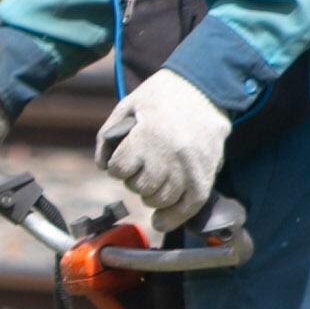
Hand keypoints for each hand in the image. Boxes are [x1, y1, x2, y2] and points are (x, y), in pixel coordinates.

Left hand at [95, 70, 230, 232]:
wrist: (205, 88)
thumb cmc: (162, 96)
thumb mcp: (128, 105)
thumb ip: (108, 135)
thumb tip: (102, 164)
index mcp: (148, 136)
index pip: (120, 169)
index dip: (117, 166)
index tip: (122, 160)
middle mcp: (170, 155)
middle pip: (141, 187)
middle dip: (134, 180)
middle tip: (140, 168)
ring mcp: (191, 167)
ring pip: (162, 200)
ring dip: (151, 195)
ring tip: (153, 182)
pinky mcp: (207, 174)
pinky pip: (189, 206)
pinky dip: (174, 218)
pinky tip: (161, 220)